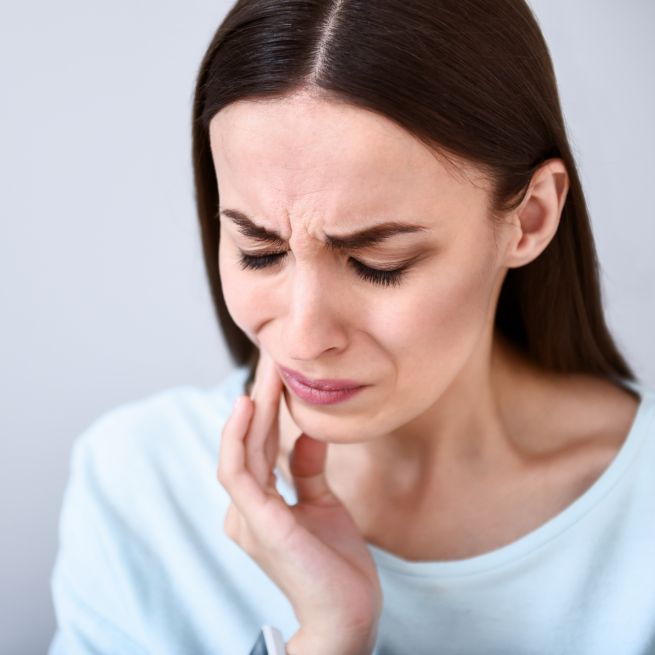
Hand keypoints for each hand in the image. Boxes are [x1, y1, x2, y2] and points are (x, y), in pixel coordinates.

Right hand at [217, 350, 381, 654]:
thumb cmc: (334, 563)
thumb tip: (307, 434)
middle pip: (248, 441)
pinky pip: (239, 473)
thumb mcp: (321, 504)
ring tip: (263, 371)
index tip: (279, 371)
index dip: (267, 407)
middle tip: (270, 355)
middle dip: (260, 396)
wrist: (347, 613)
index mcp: (258, 504)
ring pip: (240, 450)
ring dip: (252, 408)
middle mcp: (245, 508)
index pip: (258, 445)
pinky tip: (250, 406)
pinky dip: (239, 438)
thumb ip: (307, 470)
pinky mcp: (259, 524)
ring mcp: (247, 517)